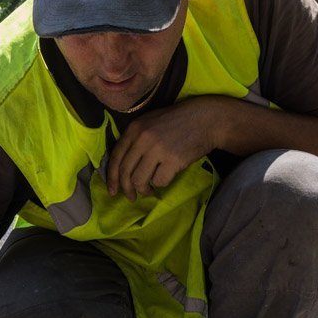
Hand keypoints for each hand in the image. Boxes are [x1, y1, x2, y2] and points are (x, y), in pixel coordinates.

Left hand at [106, 96, 224, 200]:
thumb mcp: (150, 123)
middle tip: (131, 197)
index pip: (116, 157)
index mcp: (134, 129)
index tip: (112, 191)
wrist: (205, 119)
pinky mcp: (173, 159)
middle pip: (125, 172)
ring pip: (139, 180)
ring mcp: (158, 149)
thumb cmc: (177, 122)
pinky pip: (159, 181)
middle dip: (126, 189)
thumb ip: (134, 140)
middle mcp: (143, 138)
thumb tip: (121, 169)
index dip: (111, 178)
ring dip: (143, 189)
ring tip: (149, 189)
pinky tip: (165, 178)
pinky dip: (160, 184)